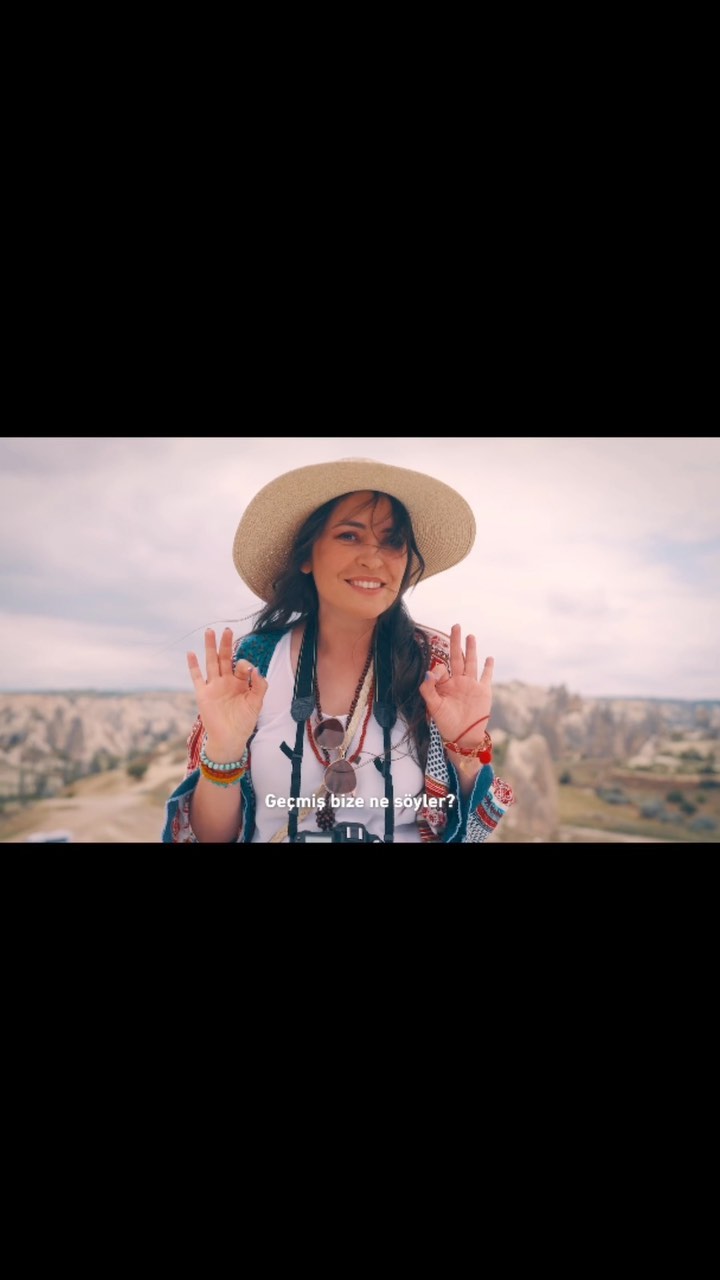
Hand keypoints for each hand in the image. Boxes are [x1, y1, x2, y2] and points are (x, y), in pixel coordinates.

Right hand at [187, 627, 267, 758]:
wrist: (230, 739)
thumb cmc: (244, 722)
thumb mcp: (257, 703)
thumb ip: (259, 685)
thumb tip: (255, 668)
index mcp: (241, 682)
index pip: (241, 665)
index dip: (244, 664)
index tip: (249, 670)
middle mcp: (226, 681)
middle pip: (225, 658)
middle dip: (226, 644)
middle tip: (227, 629)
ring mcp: (214, 686)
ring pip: (211, 662)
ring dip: (210, 647)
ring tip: (210, 631)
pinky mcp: (203, 694)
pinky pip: (197, 677)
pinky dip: (193, 665)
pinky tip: (191, 653)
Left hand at [418, 624, 492, 747]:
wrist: (463, 736)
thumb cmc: (445, 723)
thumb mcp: (433, 706)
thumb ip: (428, 689)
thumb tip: (429, 671)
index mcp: (445, 684)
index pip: (441, 668)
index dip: (438, 669)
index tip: (437, 676)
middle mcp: (458, 681)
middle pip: (457, 657)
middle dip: (456, 642)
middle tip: (456, 626)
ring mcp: (471, 685)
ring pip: (471, 662)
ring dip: (471, 649)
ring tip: (470, 636)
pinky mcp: (483, 691)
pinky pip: (486, 676)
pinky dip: (488, 667)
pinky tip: (489, 657)